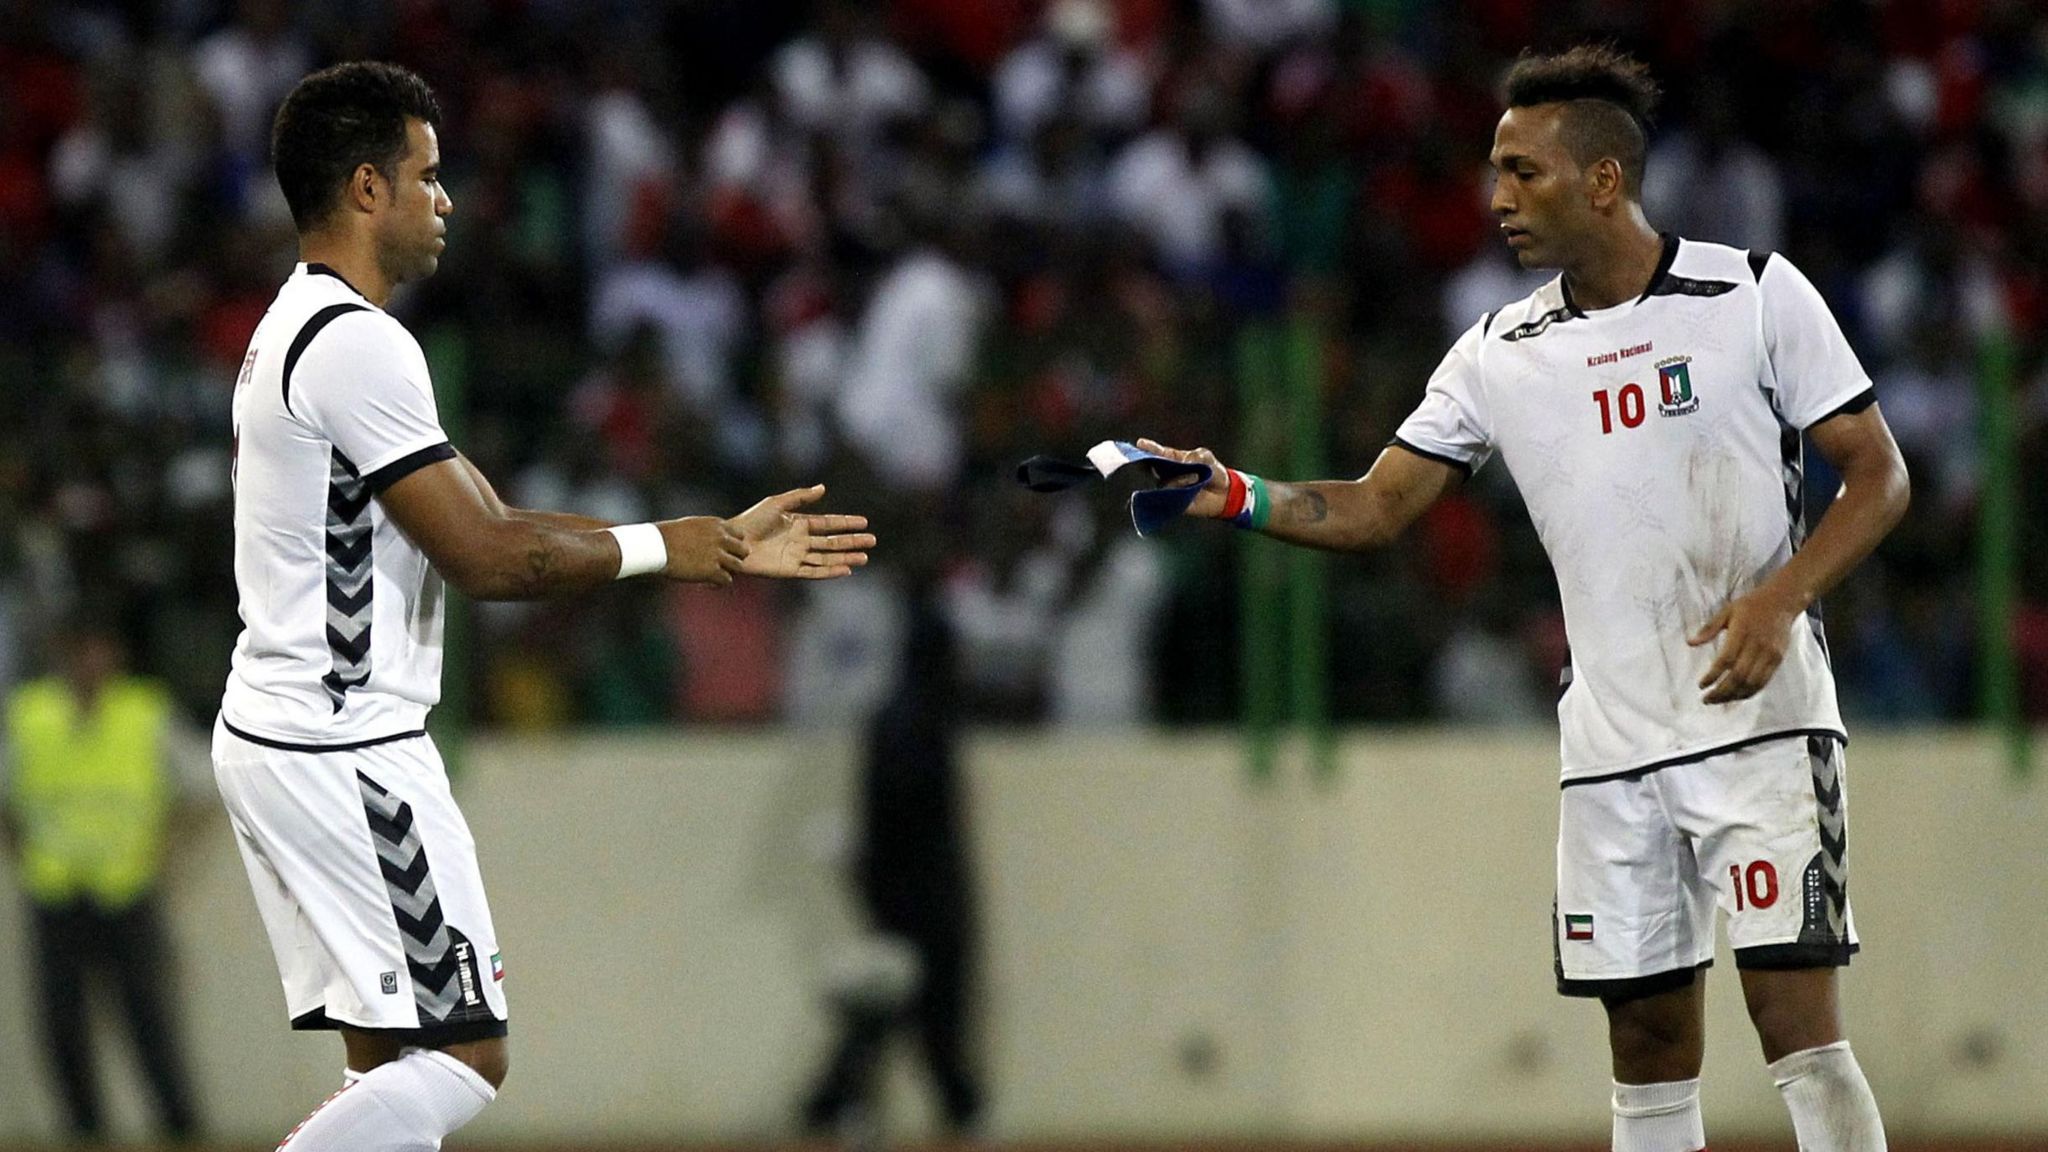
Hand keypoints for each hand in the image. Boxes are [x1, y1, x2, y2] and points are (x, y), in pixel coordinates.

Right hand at [659, 516, 748, 585]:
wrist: (656, 546)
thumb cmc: (666, 536)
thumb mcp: (690, 526)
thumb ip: (705, 532)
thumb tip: (706, 537)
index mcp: (715, 524)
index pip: (740, 534)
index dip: (733, 544)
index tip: (722, 550)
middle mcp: (720, 538)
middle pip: (744, 550)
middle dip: (736, 558)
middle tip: (723, 564)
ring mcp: (717, 554)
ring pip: (739, 565)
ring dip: (728, 571)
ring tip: (715, 574)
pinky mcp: (711, 571)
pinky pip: (727, 580)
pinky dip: (719, 583)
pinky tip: (707, 582)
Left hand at [726, 485, 873, 579]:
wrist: (733, 543)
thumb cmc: (750, 520)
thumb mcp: (776, 503)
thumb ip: (800, 497)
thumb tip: (823, 488)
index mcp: (798, 523)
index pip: (828, 523)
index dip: (846, 523)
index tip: (864, 522)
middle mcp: (801, 541)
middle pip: (833, 542)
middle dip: (852, 541)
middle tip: (873, 541)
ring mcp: (797, 556)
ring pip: (828, 558)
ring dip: (846, 557)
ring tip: (865, 558)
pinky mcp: (790, 570)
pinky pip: (815, 571)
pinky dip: (831, 571)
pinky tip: (846, 570)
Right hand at [1134, 438, 1229, 517]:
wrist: (1224, 493)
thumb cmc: (1214, 472)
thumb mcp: (1207, 457)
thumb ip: (1197, 455)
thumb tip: (1185, 461)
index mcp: (1174, 459)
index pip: (1158, 453)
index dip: (1149, 448)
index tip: (1140, 443)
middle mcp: (1169, 473)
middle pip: (1154, 468)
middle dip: (1157, 464)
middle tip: (1168, 461)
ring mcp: (1170, 488)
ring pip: (1165, 482)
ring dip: (1181, 478)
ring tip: (1196, 478)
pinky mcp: (1175, 501)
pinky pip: (1171, 496)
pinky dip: (1181, 490)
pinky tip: (1191, 487)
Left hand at [1688, 586, 1803, 704]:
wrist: (1782, 601)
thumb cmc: (1751, 605)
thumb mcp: (1727, 611)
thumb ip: (1709, 628)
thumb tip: (1689, 643)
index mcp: (1742, 633)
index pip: (1726, 660)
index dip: (1713, 676)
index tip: (1701, 685)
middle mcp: (1757, 646)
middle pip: (1739, 676)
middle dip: (1721, 692)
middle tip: (1706, 699)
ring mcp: (1770, 654)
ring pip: (1752, 683)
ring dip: (1734, 696)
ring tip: (1719, 701)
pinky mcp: (1778, 660)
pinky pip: (1764, 682)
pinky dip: (1750, 692)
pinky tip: (1737, 696)